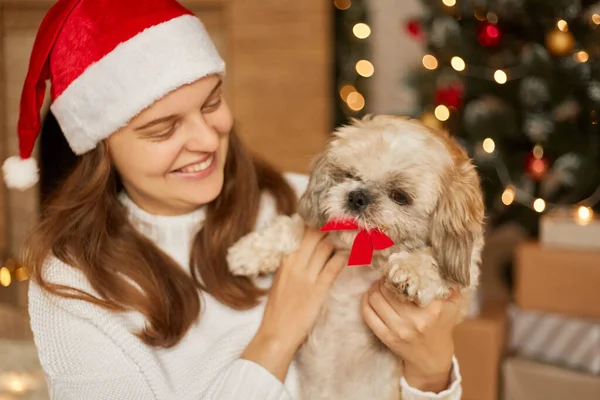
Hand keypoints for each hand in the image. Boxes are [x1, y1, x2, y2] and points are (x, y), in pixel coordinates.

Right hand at [242, 226, 345, 380]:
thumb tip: (305, 251)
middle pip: (315, 235)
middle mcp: (295, 264)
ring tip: (352, 235)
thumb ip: (292, 264)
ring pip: (326, 247)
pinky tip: (351, 253)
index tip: (329, 217)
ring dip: (340, 240)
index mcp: (285, 260)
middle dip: (331, 227)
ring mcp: (306, 276)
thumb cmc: (279, 309)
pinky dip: (343, 257)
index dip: (317, 223)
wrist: (277, 332)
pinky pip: (333, 267)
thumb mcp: (281, 280)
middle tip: (345, 222)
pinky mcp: (318, 289)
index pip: (302, 233)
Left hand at [361, 279, 460, 392]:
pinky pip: (368, 315)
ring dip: (373, 288)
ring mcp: (399, 330)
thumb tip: (442, 264)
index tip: (397, 270)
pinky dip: (365, 302)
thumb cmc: (441, 327)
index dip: (398, 273)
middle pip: (387, 290)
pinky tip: (369, 296)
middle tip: (385, 277)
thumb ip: (450, 285)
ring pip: (375, 300)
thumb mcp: (452, 305)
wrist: (432, 358)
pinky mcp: (387, 338)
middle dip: (383, 280)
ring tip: (378, 285)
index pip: (407, 284)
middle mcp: (414, 320)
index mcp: (432, 310)